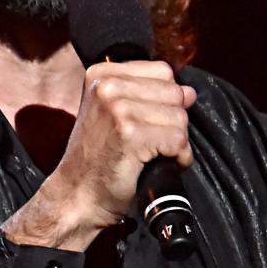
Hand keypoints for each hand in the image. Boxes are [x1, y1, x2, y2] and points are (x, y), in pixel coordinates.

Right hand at [4, 60, 195, 250]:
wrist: (77, 195)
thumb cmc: (97, 159)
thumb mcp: (115, 115)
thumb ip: (150, 97)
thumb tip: (189, 92)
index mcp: (102, 75)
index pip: (162, 72)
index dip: (166, 99)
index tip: (150, 121)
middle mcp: (108, 87)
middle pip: (174, 93)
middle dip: (172, 121)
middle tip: (152, 142)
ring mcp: (118, 109)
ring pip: (179, 117)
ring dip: (176, 142)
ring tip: (154, 154)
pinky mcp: (130, 134)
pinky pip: (177, 140)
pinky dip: (178, 157)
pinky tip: (160, 164)